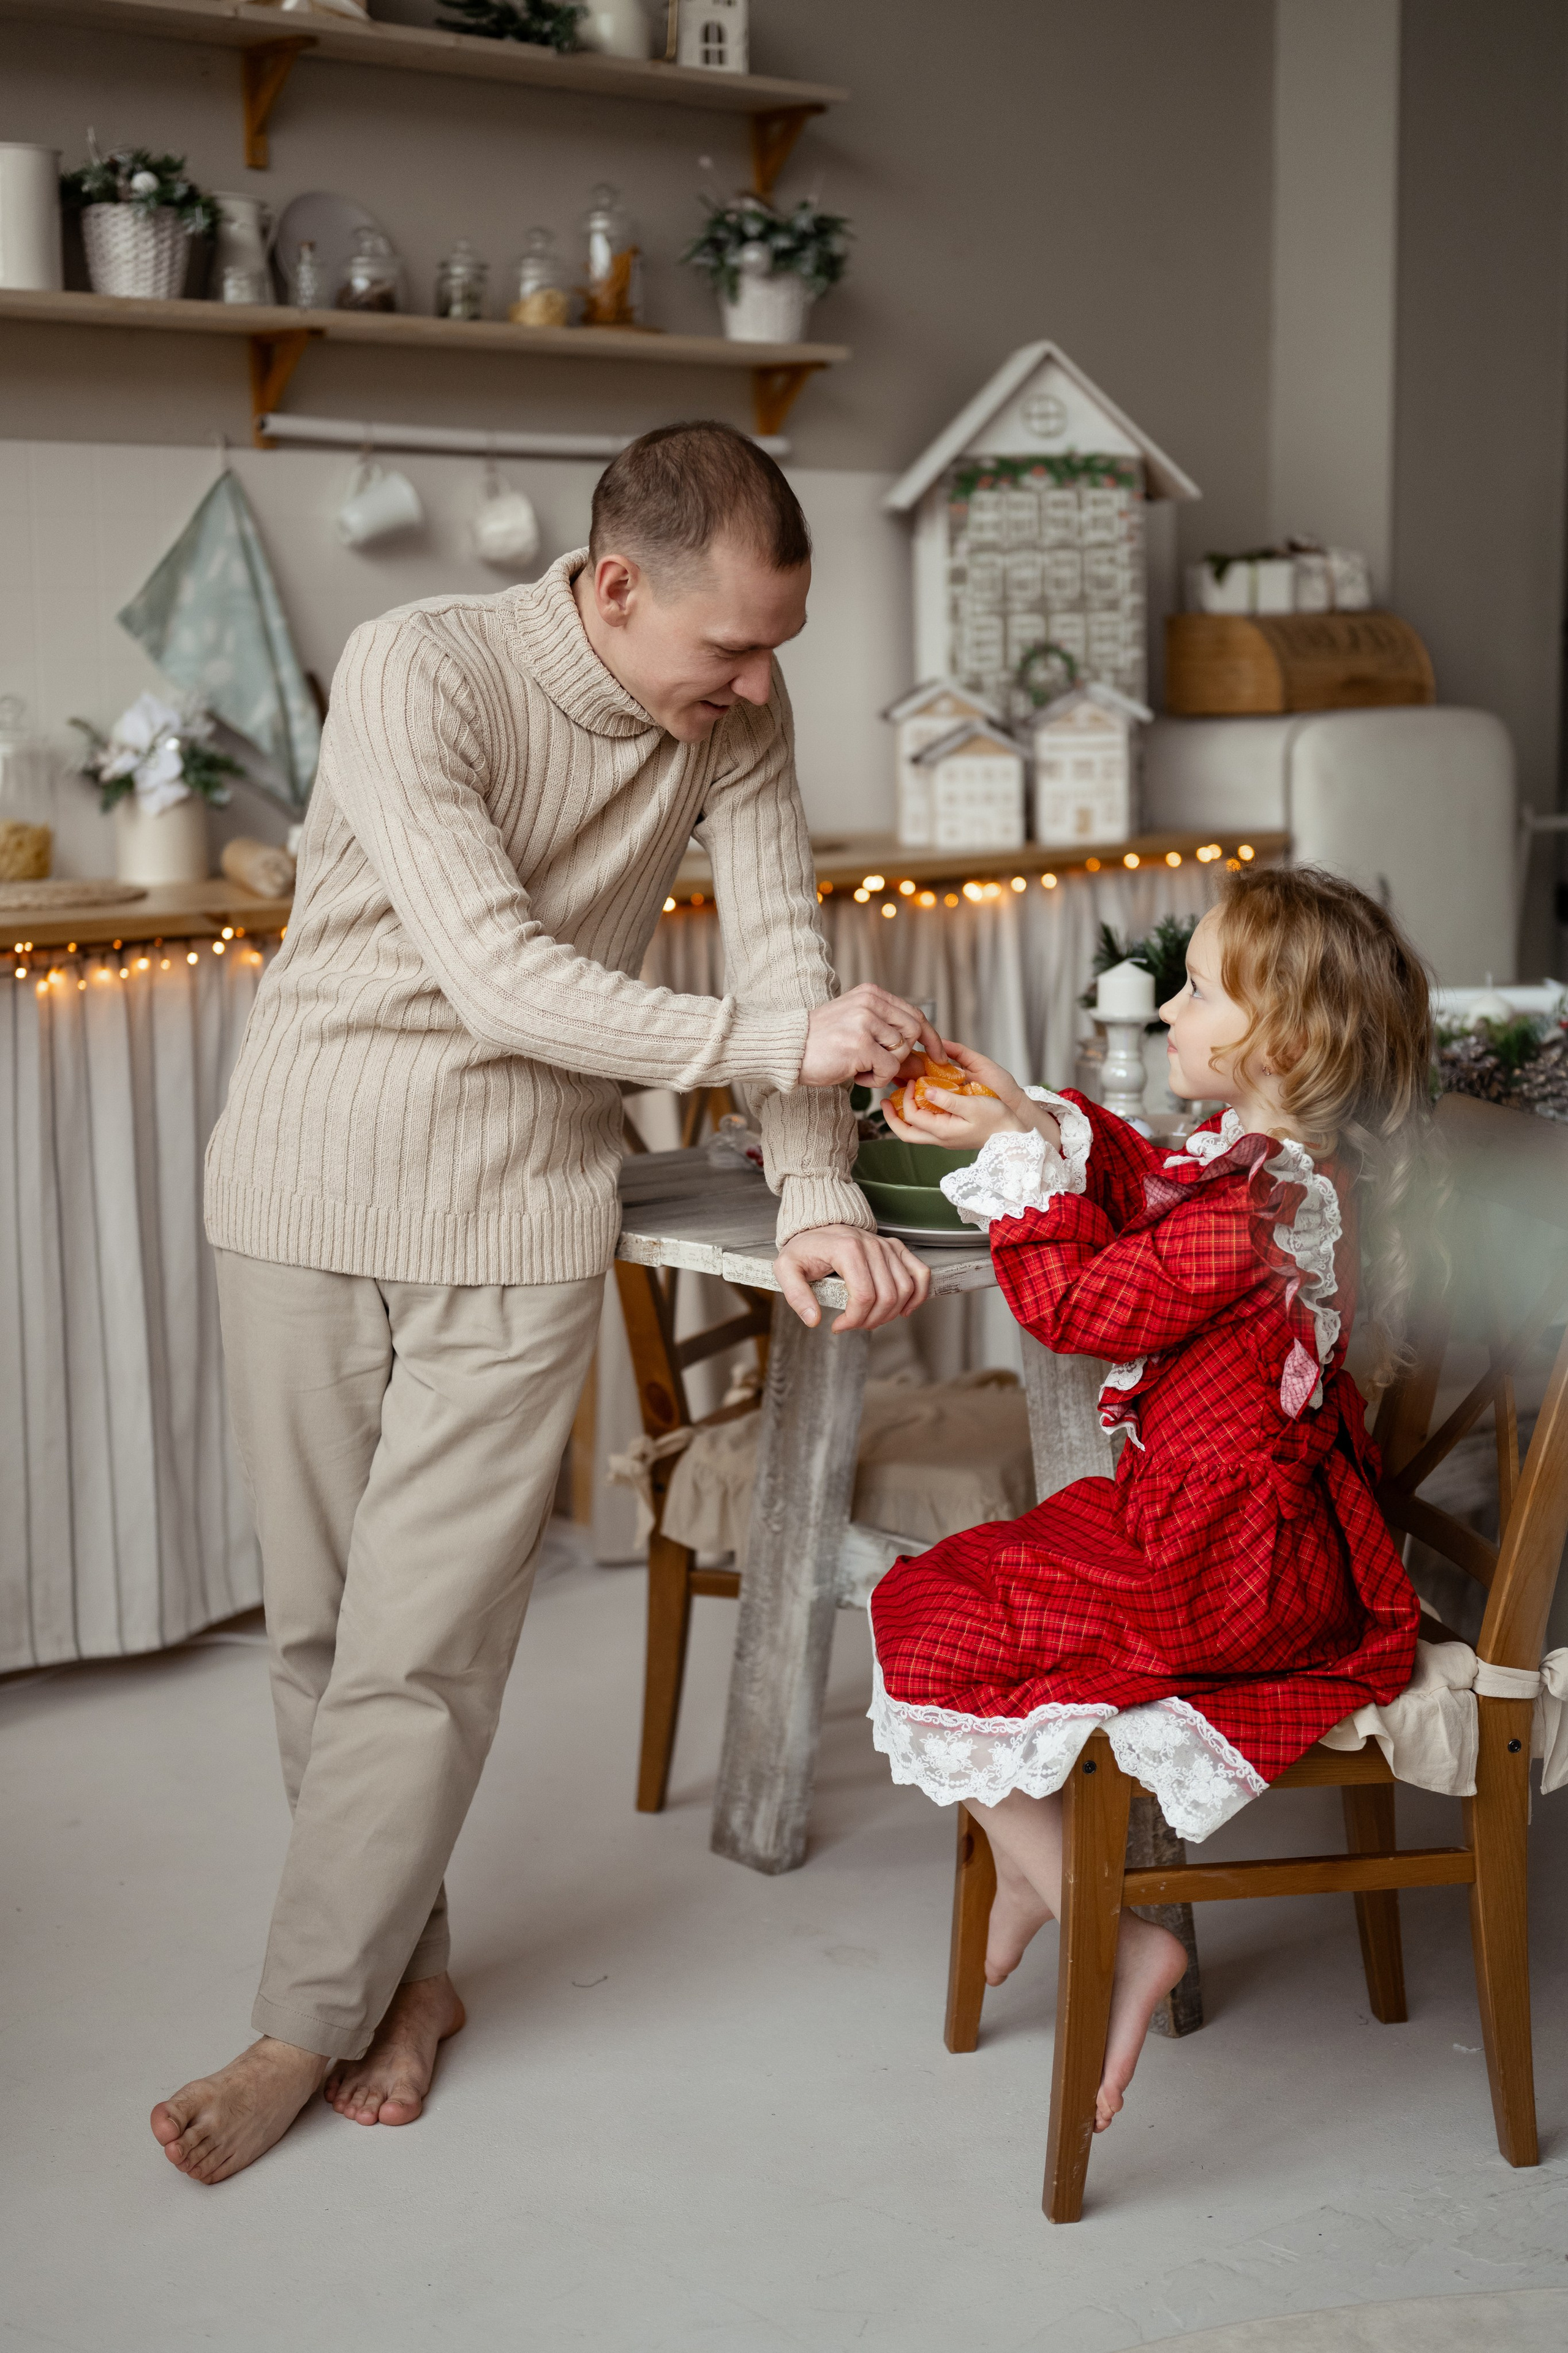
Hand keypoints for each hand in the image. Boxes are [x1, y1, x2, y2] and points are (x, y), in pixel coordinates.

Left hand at [774, 1223, 931, 1332]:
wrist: (817, 1225)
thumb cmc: (804, 1247)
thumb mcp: (786, 1268)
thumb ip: (796, 1294)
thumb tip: (813, 1319)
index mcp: (847, 1249)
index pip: (864, 1296)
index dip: (854, 1319)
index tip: (838, 1326)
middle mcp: (872, 1245)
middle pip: (887, 1296)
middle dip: (871, 1320)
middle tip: (854, 1324)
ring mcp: (886, 1246)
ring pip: (905, 1289)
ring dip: (891, 1313)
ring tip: (871, 1319)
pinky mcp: (895, 1248)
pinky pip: (919, 1273)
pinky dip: (917, 1295)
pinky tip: (904, 1309)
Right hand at [799, 985, 942, 1088]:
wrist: (788, 1049)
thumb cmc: (821, 1041)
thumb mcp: (856, 1026)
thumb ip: (887, 1033)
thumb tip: (923, 1058)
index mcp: (871, 994)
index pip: (914, 1014)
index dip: (931, 1037)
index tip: (938, 1055)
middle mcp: (870, 1003)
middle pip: (913, 1032)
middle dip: (905, 1056)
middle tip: (885, 1067)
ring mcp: (865, 1023)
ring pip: (901, 1053)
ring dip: (884, 1069)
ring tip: (860, 1067)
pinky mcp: (860, 1045)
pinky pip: (888, 1070)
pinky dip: (875, 1079)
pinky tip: (856, 1074)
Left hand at [882, 1086, 1022, 1151]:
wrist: (1013, 1136)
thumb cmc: (997, 1120)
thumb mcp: (973, 1106)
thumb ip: (947, 1098)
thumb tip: (925, 1089)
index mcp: (942, 1131)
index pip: (912, 1116)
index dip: (907, 1097)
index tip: (914, 1081)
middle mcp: (940, 1138)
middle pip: (906, 1133)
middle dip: (891, 1118)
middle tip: (883, 1102)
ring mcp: (944, 1138)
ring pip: (914, 1132)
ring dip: (902, 1117)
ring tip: (897, 1100)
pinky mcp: (950, 1134)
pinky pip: (926, 1128)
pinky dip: (916, 1116)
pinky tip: (920, 1103)